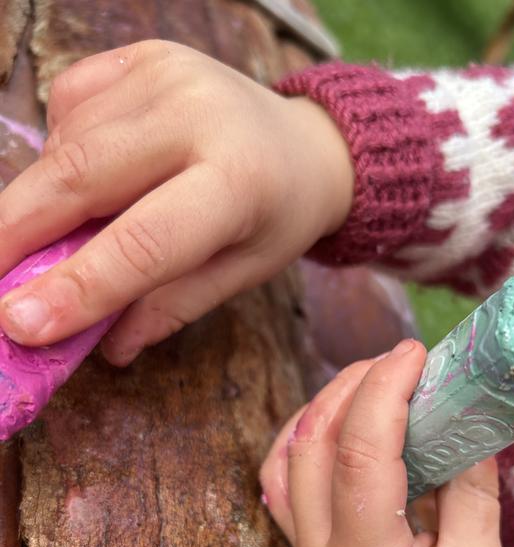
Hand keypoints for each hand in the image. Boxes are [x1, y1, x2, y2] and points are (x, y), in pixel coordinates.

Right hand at [0, 40, 353, 363]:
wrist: (306, 144)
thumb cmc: (275, 218)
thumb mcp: (240, 273)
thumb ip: (172, 307)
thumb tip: (106, 347)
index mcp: (238, 183)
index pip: (144, 242)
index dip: (77, 286)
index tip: (18, 324)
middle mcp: (198, 114)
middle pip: (81, 178)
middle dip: (16, 234)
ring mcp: (166, 74)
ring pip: (66, 144)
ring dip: (37, 199)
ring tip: (43, 239)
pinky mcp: (142, 55)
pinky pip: (69, 105)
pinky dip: (60, 152)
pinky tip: (86, 177)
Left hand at [260, 340, 507, 546]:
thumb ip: (471, 490)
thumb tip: (466, 425)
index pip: (361, 454)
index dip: (384, 393)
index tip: (413, 353)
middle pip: (312, 444)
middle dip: (351, 386)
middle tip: (395, 360)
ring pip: (284, 458)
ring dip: (319, 408)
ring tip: (363, 381)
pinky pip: (279, 483)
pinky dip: (298, 441)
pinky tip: (328, 422)